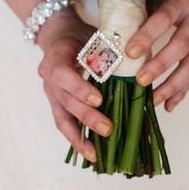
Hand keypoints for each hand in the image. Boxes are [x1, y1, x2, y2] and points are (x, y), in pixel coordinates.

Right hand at [36, 10, 111, 161]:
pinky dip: (77, 140)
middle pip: (65, 101)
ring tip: (95, 155)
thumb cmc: (82, 34)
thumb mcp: (94, 35)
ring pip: (62, 118)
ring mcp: (50, 94)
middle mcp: (49, 78)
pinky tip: (90, 154)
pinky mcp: (56, 105)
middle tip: (108, 129)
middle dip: (87, 117)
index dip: (79, 89)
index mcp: (56, 56)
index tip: (99, 99)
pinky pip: (64, 125)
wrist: (58, 35)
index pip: (63, 75)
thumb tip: (139, 65)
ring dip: (79, 137)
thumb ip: (109, 50)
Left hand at [125, 0, 188, 111]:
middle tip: (140, 80)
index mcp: (180, 2)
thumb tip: (109, 36)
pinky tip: (168, 105)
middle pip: (180, 45)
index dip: (147, 36)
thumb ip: (139, 13)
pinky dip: (182, 92)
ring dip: (171, 85)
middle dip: (160, 65)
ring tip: (153, 100)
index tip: (130, 52)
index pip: (163, 19)